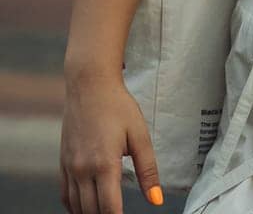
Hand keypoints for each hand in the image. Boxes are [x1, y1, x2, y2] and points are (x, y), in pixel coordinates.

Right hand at [60, 74, 163, 211]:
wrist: (89, 85)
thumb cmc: (118, 106)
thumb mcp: (140, 135)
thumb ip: (148, 170)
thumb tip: (156, 200)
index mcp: (105, 164)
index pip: (109, 208)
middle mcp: (83, 169)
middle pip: (91, 211)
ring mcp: (70, 167)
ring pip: (76, 207)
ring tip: (105, 213)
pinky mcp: (63, 162)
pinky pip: (65, 195)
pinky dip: (74, 206)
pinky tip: (86, 207)